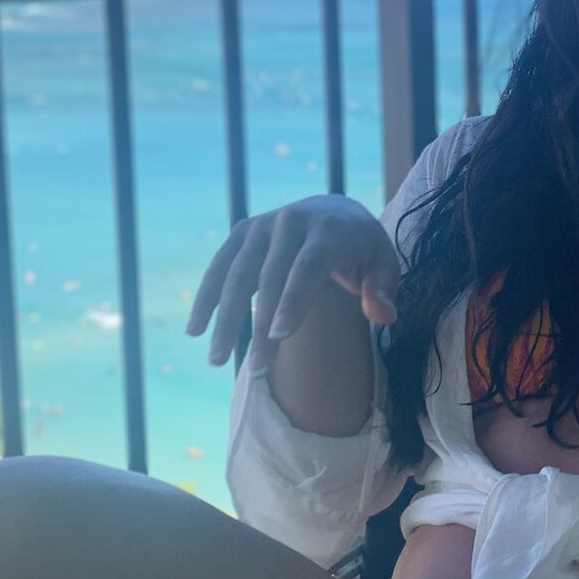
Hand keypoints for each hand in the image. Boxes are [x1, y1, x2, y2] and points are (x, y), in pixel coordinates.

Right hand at [184, 195, 400, 369]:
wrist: (337, 210)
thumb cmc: (363, 249)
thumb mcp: (383, 263)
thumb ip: (383, 289)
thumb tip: (383, 316)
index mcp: (329, 228)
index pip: (308, 266)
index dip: (294, 301)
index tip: (280, 337)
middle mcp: (292, 221)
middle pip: (270, 276)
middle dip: (260, 323)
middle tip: (257, 368)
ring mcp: (263, 224)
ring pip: (237, 273)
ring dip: (224, 316)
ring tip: (216, 359)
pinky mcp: (244, 231)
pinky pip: (220, 266)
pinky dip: (206, 297)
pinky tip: (195, 330)